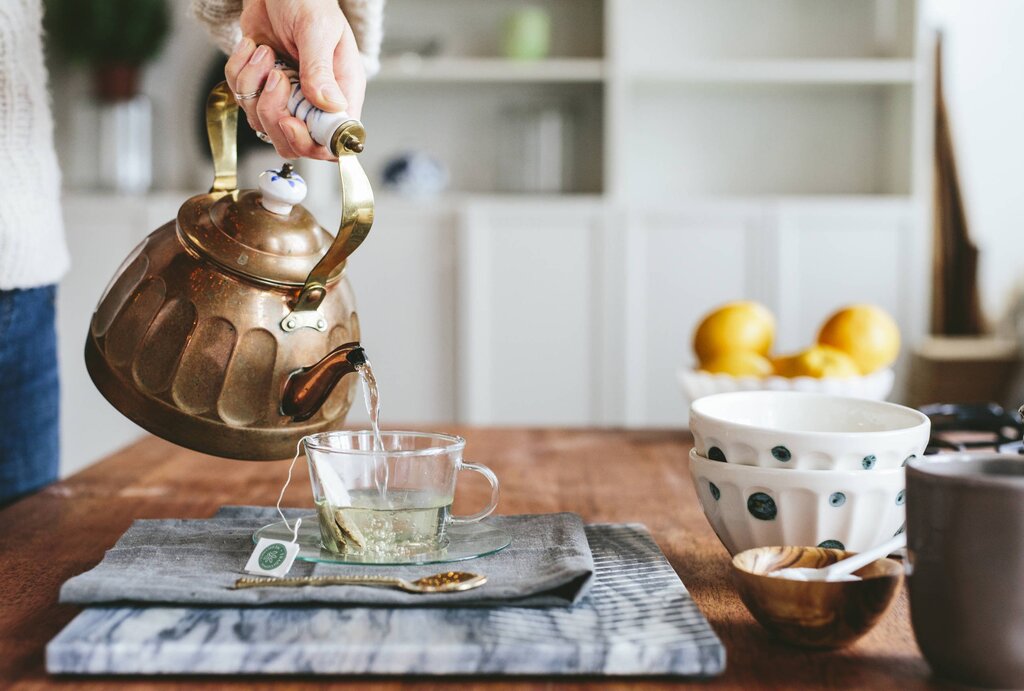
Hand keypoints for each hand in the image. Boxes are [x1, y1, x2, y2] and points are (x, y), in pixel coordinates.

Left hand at [224, 0, 365, 160]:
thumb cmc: (307, 0)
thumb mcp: (317, 30)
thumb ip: (321, 69)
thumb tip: (331, 105)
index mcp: (341, 91)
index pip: (333, 142)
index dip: (311, 143)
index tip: (292, 121)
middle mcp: (315, 101)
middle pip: (293, 142)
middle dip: (274, 114)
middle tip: (274, 78)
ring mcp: (287, 97)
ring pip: (263, 123)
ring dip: (254, 87)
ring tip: (265, 53)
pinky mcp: (262, 88)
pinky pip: (242, 99)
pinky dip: (239, 73)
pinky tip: (254, 50)